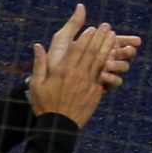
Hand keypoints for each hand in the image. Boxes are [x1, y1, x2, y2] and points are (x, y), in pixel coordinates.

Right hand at [25, 4, 120, 127]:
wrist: (59, 126)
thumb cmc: (45, 105)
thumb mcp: (36, 85)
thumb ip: (39, 64)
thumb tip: (37, 46)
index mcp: (63, 71)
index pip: (77, 49)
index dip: (86, 37)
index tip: (91, 28)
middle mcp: (78, 75)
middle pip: (92, 52)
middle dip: (100, 37)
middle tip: (106, 26)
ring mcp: (88, 83)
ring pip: (101, 61)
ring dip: (108, 46)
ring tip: (114, 35)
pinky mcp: (96, 92)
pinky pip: (105, 74)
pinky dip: (110, 62)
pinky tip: (115, 55)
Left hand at [43, 3, 140, 91]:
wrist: (49, 85)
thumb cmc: (55, 61)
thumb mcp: (62, 41)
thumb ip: (73, 25)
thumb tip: (81, 5)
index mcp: (96, 47)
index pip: (115, 41)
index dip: (126, 39)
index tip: (135, 39)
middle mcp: (103, 60)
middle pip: (123, 53)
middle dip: (128, 50)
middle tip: (132, 47)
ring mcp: (103, 73)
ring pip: (121, 67)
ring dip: (119, 63)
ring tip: (109, 62)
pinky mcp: (101, 87)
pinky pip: (114, 83)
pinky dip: (112, 78)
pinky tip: (103, 75)